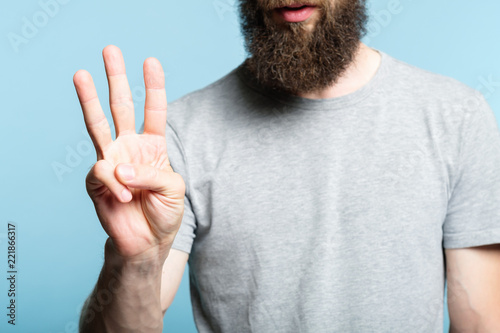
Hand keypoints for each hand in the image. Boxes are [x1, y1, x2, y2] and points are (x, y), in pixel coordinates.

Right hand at [73, 45, 184, 261]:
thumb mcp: (173, 189)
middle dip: (117, 78)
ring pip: (98, 124)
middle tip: (110, 50)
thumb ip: (151, 173)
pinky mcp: (97, 180)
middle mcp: (130, 147)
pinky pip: (103, 172)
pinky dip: (117, 184)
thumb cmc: (164, 213)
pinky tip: (125, 197)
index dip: (153, 87)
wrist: (147, 242)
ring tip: (81, 73)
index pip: (153, 110)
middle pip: (122, 106)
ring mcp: (111, 160)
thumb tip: (119, 166)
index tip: (151, 61)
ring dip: (89, 99)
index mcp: (153, 145)